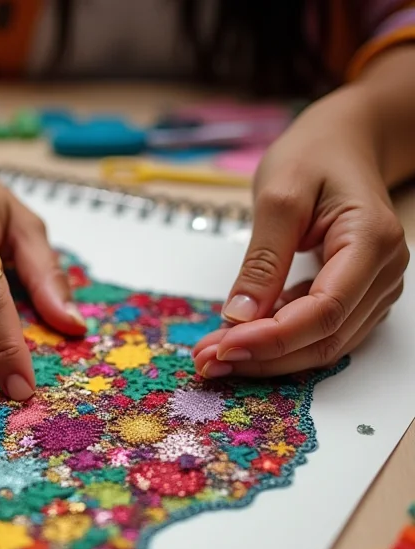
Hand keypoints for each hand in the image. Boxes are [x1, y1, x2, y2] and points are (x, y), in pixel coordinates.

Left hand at [193, 87, 409, 378]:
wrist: (343, 144)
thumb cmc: (314, 157)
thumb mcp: (278, 196)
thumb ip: (262, 259)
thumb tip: (238, 317)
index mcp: (371, 241)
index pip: (325, 311)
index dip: (272, 339)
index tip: (222, 347)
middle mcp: (383, 273)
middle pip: (324, 339)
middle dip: (262, 357)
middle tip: (206, 362)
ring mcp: (373, 289)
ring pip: (322, 345)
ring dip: (266, 357)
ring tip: (212, 354)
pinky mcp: (355, 298)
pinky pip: (318, 333)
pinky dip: (276, 342)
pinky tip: (237, 338)